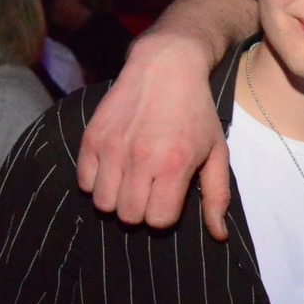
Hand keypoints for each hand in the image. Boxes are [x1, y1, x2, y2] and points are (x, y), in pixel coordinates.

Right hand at [77, 32, 230, 240]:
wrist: (165, 67)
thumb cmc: (196, 112)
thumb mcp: (216, 151)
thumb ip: (216, 196)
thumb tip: (218, 237)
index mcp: (174, 164)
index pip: (158, 221)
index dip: (165, 214)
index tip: (171, 196)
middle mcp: (140, 158)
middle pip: (128, 216)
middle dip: (141, 209)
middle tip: (152, 188)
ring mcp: (111, 148)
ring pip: (103, 204)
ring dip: (118, 198)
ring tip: (133, 178)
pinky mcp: (91, 138)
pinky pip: (85, 183)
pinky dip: (98, 182)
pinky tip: (116, 166)